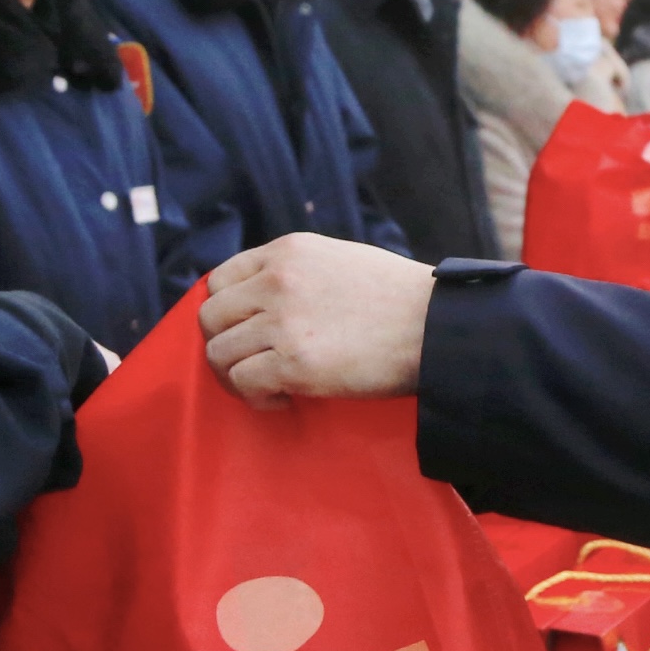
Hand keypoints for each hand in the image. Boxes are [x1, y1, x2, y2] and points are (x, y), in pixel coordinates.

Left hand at [199, 236, 434, 405]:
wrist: (438, 327)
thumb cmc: (400, 299)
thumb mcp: (340, 260)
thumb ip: (297, 272)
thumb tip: (265, 299)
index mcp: (288, 251)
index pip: (220, 279)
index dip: (226, 312)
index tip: (245, 332)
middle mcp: (277, 280)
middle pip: (211, 317)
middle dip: (224, 345)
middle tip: (250, 364)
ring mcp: (283, 321)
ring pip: (219, 353)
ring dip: (237, 376)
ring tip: (269, 385)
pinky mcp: (294, 363)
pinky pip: (243, 382)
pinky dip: (255, 397)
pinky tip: (282, 399)